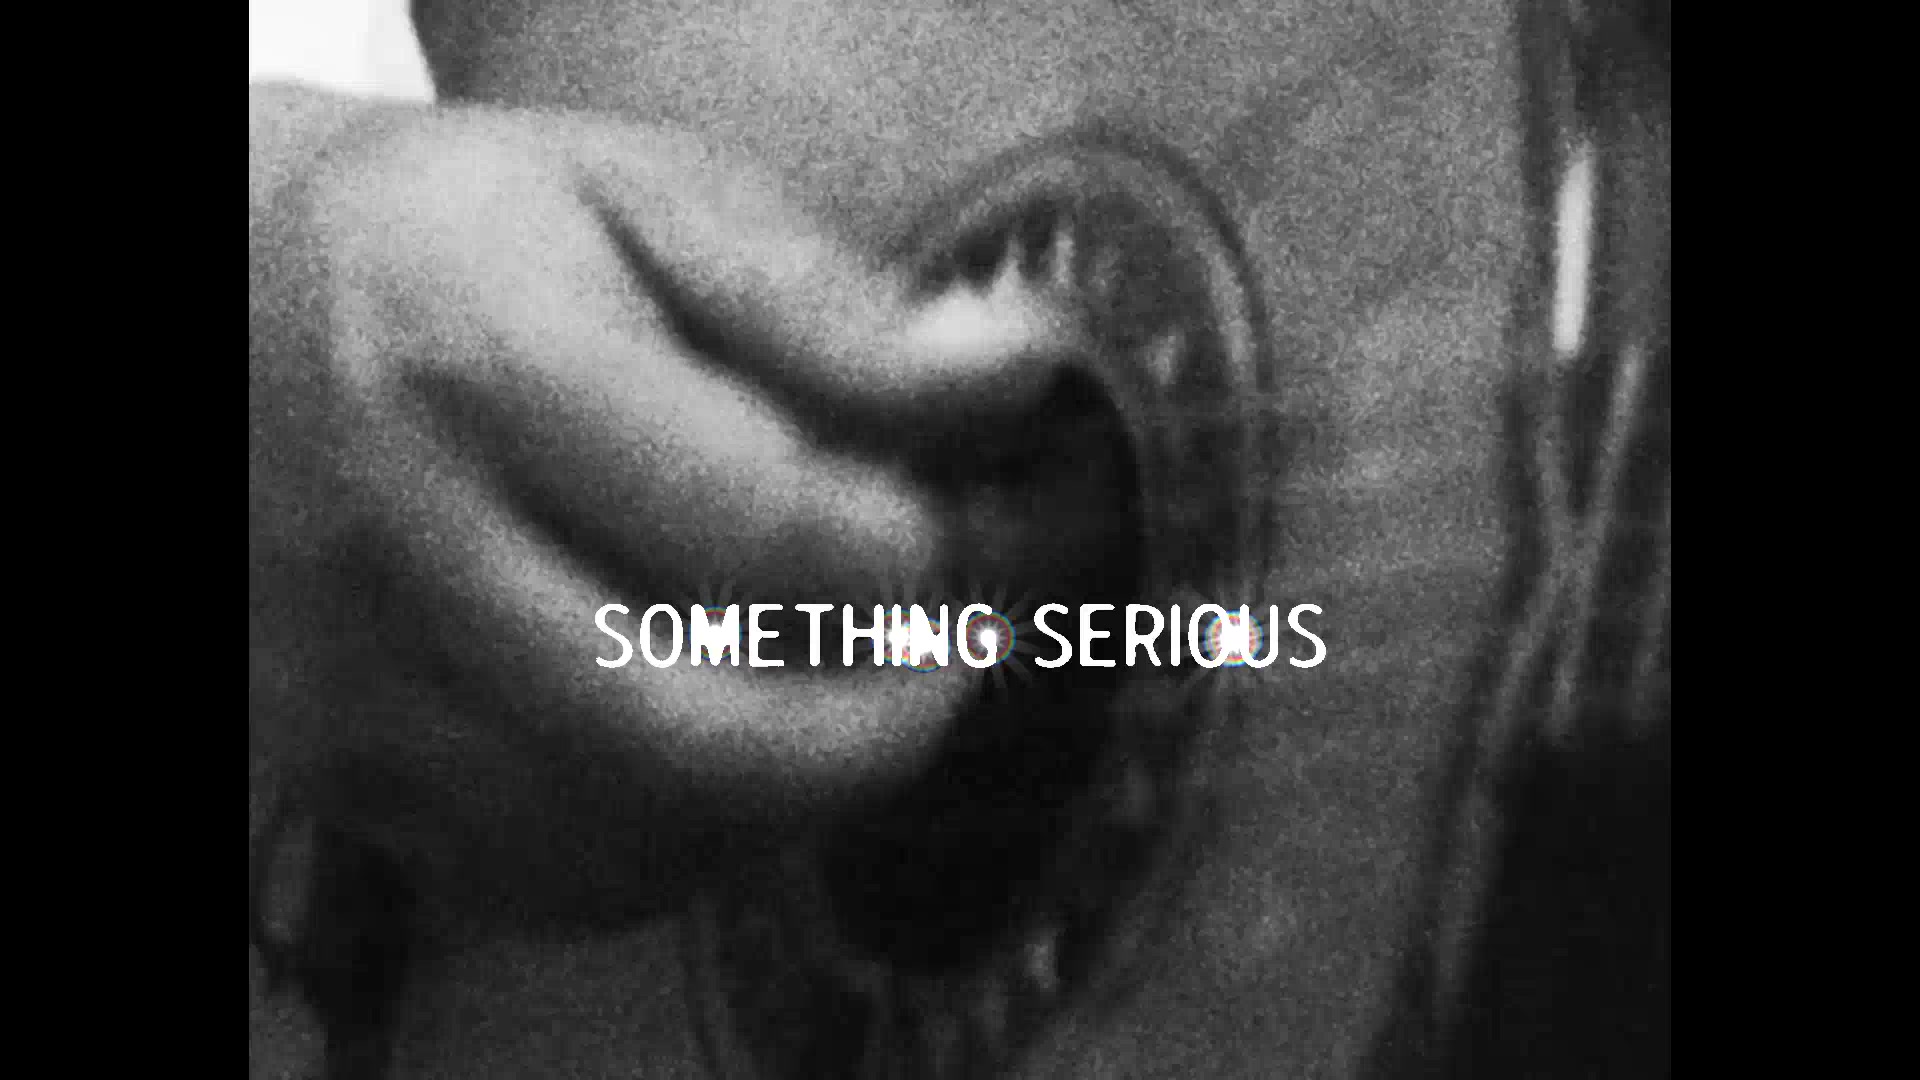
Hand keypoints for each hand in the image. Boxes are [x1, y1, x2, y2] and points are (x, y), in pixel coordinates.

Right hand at [248, 96, 1131, 921]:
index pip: (751, 525)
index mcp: (481, 360)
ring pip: (617, 834)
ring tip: (840, 707)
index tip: (937, 536)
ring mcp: (349, 680)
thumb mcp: (644, 196)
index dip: (895, 554)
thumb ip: (823, 301)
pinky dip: (671, 852)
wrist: (234, 305)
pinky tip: (723, 766)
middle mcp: (396, 544)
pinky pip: (539, 879)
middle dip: (869, 734)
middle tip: (942, 670)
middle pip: (683, 730)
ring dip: (780, 803)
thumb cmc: (466, 236)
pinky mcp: (331, 767)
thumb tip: (1013, 373)